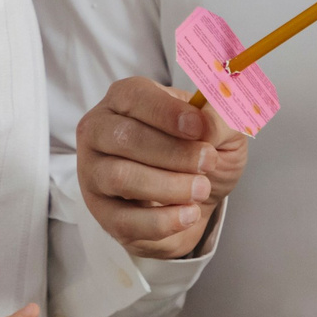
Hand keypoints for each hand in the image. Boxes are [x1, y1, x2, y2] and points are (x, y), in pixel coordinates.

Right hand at [76, 77, 249, 259]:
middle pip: (124, 137)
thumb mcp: (222, 132)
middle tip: (208, 163)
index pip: (135, 96)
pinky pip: (124, 219)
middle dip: (173, 153)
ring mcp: (93, 173)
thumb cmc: (200, 155)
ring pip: (120, 177)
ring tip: (200, 190)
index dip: (167, 112)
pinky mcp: (101, 213)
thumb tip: (204, 125)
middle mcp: (100, 131)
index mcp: (126, 98)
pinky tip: (188, 214)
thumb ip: (217, 120)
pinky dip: (163, 220)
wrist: (196, 202)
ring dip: (168, 186)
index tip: (198, 129)